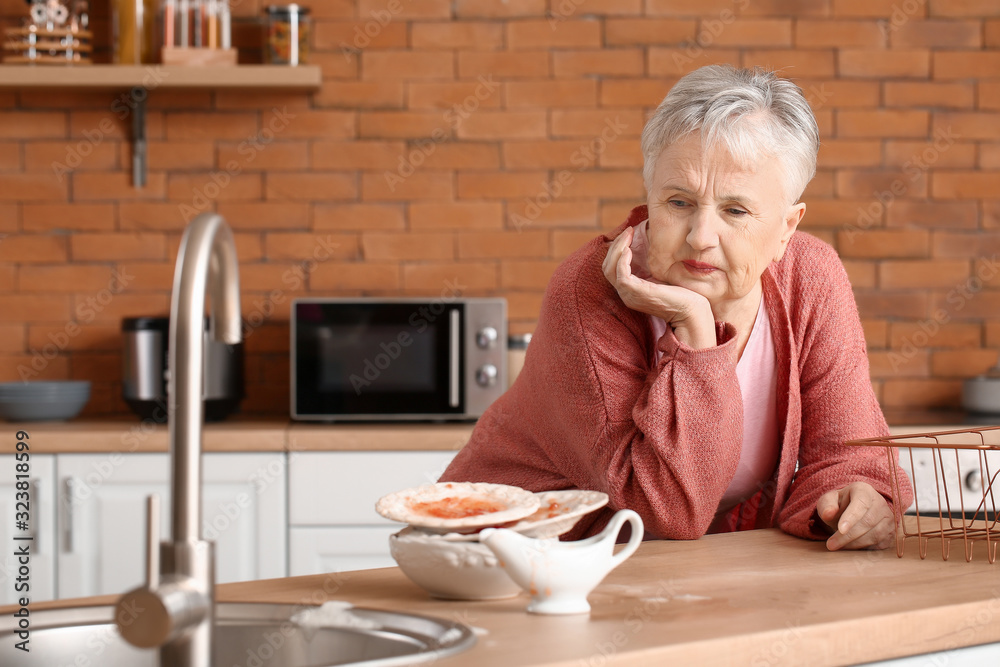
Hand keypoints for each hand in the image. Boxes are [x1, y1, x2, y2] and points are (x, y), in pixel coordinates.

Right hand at [602, 226, 715, 348]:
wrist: (690, 311)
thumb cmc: (682, 295)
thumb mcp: (661, 278)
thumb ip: (650, 268)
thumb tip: (649, 249)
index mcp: (631, 291)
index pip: (612, 269)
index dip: (617, 250)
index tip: (628, 234)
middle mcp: (626, 294)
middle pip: (607, 267)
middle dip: (615, 246)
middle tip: (627, 230)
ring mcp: (629, 294)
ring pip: (610, 269)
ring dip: (617, 249)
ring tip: (628, 235)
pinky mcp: (636, 292)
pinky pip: (621, 274)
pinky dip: (622, 260)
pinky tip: (629, 249)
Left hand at [816, 482, 894, 550]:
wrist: (855, 510)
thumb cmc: (840, 504)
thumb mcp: (829, 501)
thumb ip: (826, 505)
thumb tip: (828, 514)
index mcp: (864, 491)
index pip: (861, 504)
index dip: (851, 518)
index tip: (840, 529)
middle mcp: (880, 503)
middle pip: (868, 522)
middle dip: (848, 536)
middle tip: (831, 544)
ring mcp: (888, 519)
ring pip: (875, 535)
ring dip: (855, 544)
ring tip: (838, 546)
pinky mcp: (891, 533)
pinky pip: (879, 544)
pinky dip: (864, 548)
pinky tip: (850, 547)